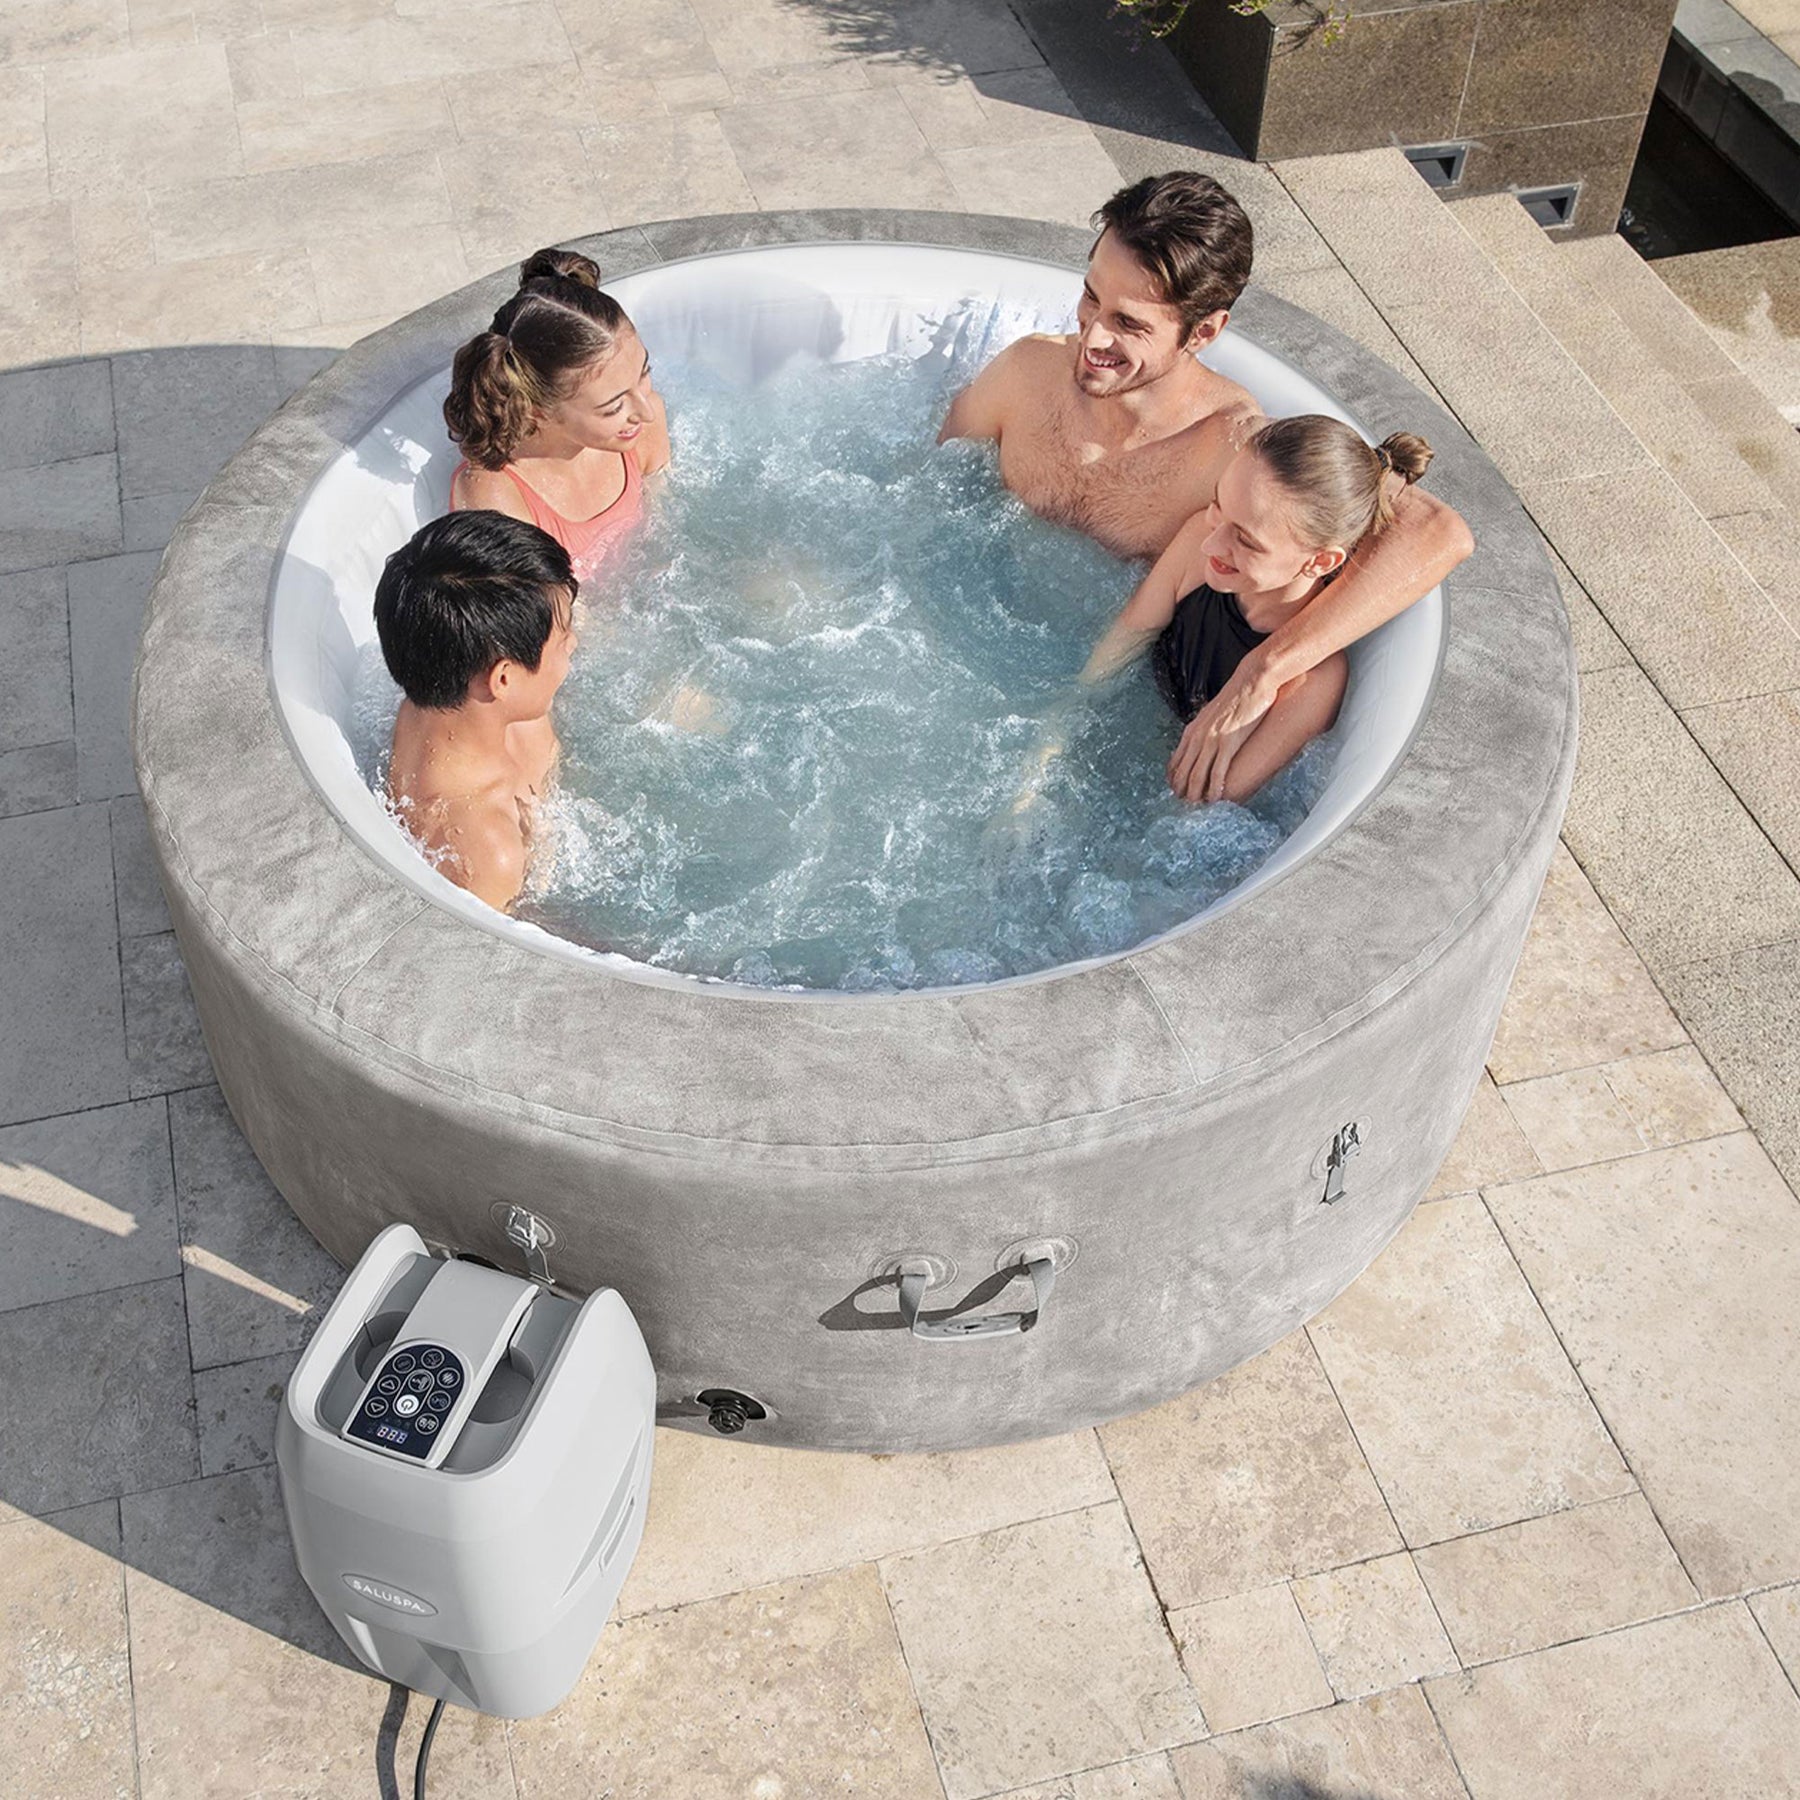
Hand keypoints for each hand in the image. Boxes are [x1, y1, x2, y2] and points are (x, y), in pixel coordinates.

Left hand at [1167, 650, 1277, 802]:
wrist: (1254, 680)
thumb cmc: (1238, 697)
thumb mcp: (1214, 714)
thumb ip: (1207, 729)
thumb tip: (1207, 742)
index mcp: (1192, 729)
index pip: (1175, 761)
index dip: (1174, 780)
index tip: (1176, 793)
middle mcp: (1198, 736)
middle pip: (1182, 772)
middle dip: (1181, 792)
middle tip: (1185, 808)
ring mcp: (1212, 739)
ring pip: (1197, 775)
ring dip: (1195, 795)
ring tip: (1197, 808)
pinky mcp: (1229, 742)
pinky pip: (1218, 772)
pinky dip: (1215, 788)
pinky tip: (1216, 799)